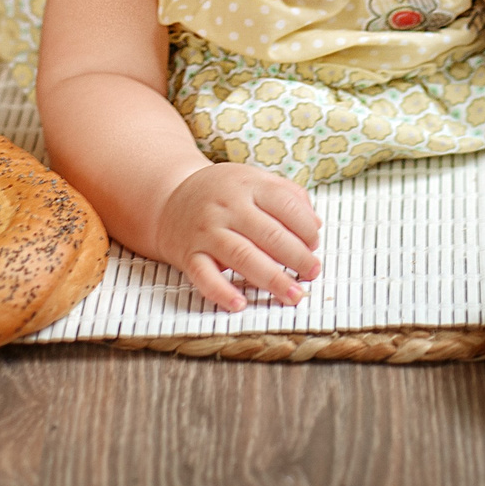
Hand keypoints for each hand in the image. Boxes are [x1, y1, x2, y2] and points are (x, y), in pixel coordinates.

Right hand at [156, 161, 322, 310]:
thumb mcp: (254, 181)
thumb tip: (315, 225)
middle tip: (313, 272)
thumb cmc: (223, 193)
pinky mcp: (189, 254)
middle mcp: (227, 207)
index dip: (306, 229)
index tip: (314, 245)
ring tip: (293, 294)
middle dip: (297, 257)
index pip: (286, 206)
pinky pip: (204, 276)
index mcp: (248, 185)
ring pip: (243, 256)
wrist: (169, 199)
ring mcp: (207, 231)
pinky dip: (222, 292)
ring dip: (272, 278)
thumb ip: (289, 196)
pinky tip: (240, 304)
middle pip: (269, 234)